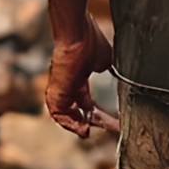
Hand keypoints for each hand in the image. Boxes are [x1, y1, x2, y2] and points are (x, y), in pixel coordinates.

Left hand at [46, 19, 117, 137]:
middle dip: (91, 121)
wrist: (78, 36)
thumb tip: (113, 74)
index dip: (96, 113)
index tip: (110, 121)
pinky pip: (60, 115)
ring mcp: (60, 90)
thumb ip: (106, 70)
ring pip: (67, 115)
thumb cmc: (90, 42)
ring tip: (91, 131)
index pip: (85, 102)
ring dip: (80, 125)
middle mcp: (68, 85)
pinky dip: (71, 124)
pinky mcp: (55, 93)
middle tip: (105, 128)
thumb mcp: (104, 60)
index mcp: (79, 78)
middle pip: (78, 110)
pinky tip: (84, 127)